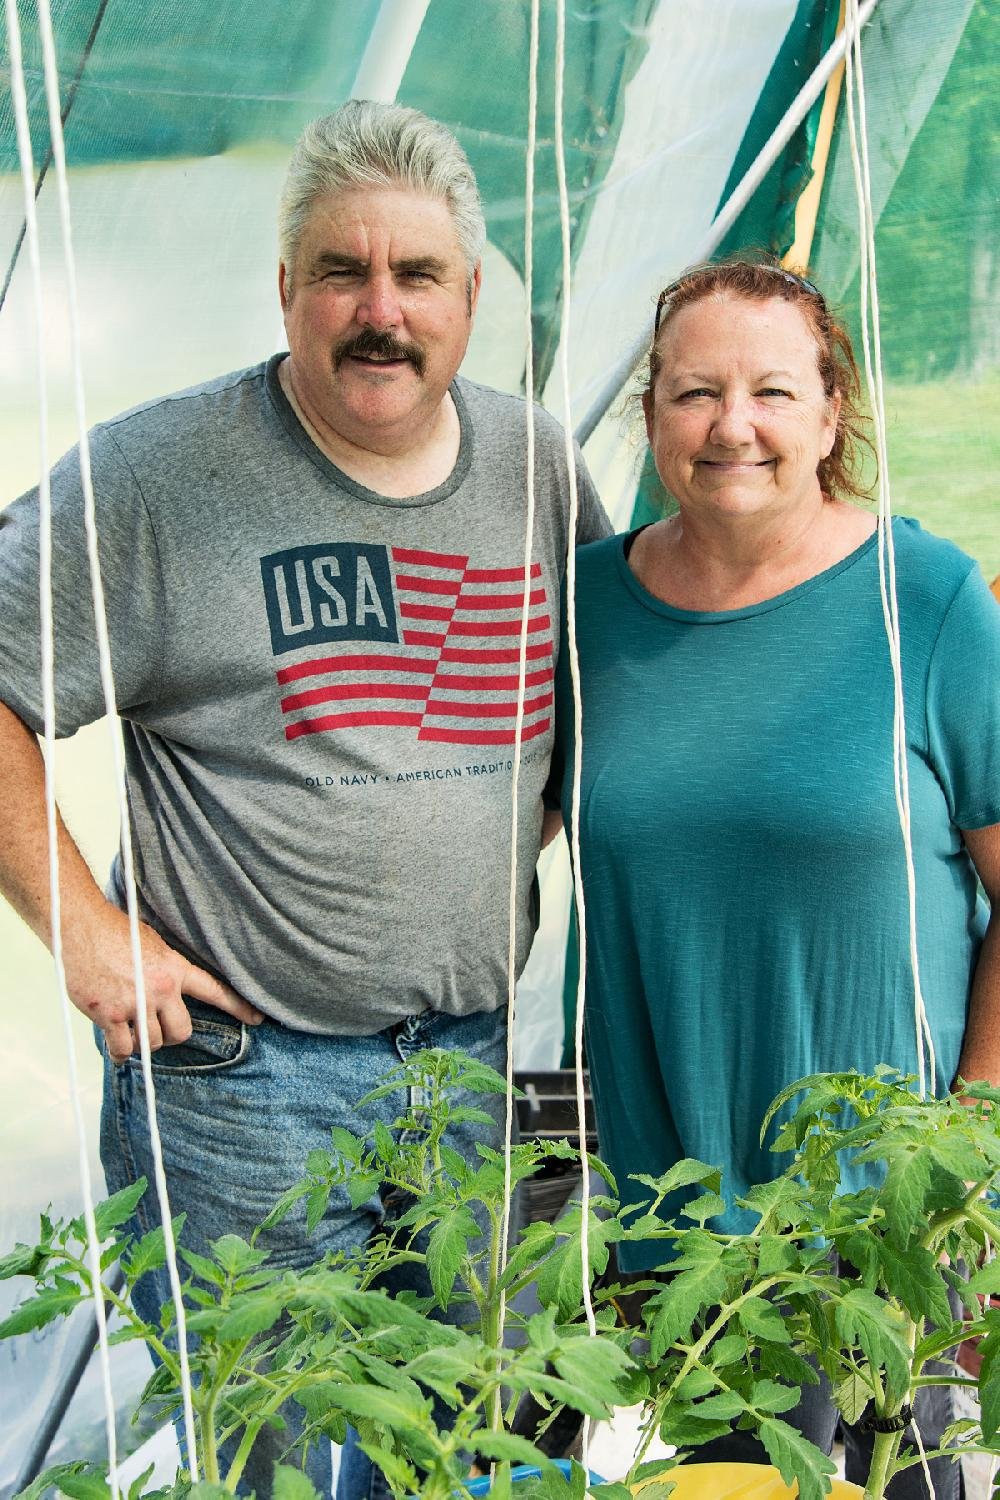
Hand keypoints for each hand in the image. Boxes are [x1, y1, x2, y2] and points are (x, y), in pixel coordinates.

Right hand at [62, 899, 263, 1063]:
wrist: (81, 926)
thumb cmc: (115, 932)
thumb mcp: (154, 944)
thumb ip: (167, 970)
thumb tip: (174, 990)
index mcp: (175, 969)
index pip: (215, 991)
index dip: (238, 1007)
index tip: (258, 1019)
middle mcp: (160, 989)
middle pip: (181, 1032)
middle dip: (170, 1035)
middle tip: (157, 1029)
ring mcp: (134, 1003)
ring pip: (151, 1043)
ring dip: (143, 1043)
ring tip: (131, 1030)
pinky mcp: (108, 1014)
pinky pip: (122, 1048)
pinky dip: (121, 1053)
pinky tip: (119, 1048)